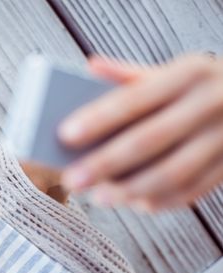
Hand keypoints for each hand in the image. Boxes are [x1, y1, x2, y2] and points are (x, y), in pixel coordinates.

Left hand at [58, 54, 222, 210]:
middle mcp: (209, 104)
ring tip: (98, 198)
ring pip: (173, 172)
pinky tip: (134, 203)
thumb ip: (130, 73)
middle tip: (72, 179)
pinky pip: (193, 190)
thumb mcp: (170, 70)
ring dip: (130, 190)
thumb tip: (90, 68)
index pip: (135, 99)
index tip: (64, 135)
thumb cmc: (196, 86)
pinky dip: (160, 201)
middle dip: (105, 163)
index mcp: (188, 75)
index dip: (99, 119)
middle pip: (150, 139)